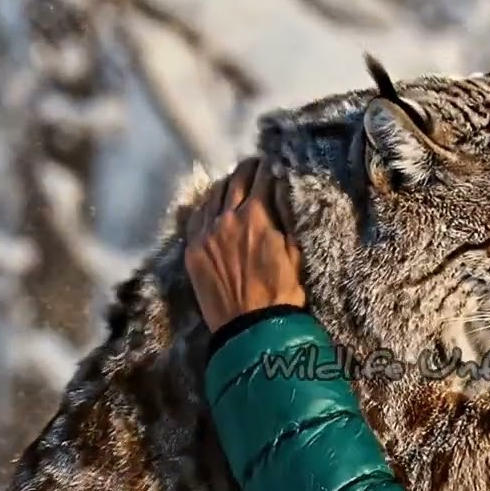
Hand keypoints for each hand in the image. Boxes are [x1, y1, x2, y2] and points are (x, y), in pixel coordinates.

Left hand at [185, 156, 304, 332]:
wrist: (252, 328)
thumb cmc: (283, 293)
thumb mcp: (296, 253)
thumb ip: (287, 220)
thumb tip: (285, 193)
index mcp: (257, 215)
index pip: (263, 177)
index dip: (271, 166)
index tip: (275, 162)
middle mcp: (228, 217)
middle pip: (237, 179)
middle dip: (249, 169)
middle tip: (256, 166)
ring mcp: (206, 232)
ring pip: (214, 194)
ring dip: (228, 184)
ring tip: (235, 182)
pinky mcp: (193, 249)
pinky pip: (197, 216)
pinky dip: (208, 204)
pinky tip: (214, 204)